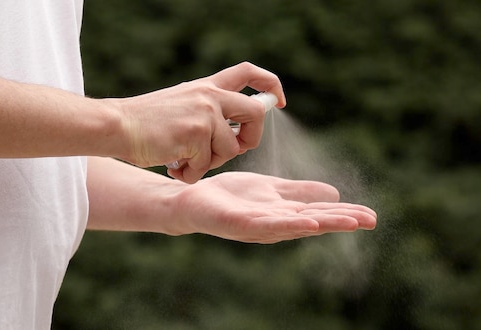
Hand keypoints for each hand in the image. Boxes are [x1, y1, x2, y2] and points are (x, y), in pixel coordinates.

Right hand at [114, 62, 285, 182]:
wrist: (117, 125)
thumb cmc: (144, 122)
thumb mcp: (180, 104)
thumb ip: (206, 110)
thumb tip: (234, 135)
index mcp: (206, 87)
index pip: (248, 73)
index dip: (269, 86)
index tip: (278, 101)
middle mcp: (209, 96)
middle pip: (255, 113)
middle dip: (252, 139)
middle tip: (235, 150)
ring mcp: (204, 114)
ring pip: (230, 149)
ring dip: (210, 163)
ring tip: (185, 162)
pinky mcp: (196, 134)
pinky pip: (207, 165)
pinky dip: (191, 173)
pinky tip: (173, 167)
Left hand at [169, 172, 376, 242]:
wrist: (194, 199)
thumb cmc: (231, 196)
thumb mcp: (272, 189)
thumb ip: (299, 191)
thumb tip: (335, 192)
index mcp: (284, 215)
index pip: (320, 213)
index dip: (345, 214)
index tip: (371, 215)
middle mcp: (275, 224)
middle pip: (314, 222)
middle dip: (342, 222)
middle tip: (370, 221)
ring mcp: (258, 226)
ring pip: (296, 225)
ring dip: (323, 223)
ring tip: (349, 222)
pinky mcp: (240, 223)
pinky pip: (268, 224)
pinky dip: (289, 224)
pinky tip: (308, 222)